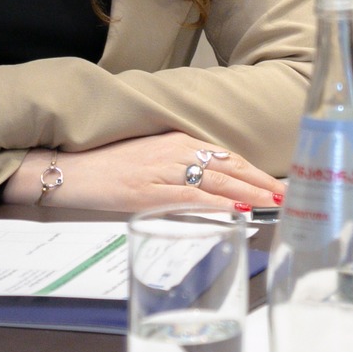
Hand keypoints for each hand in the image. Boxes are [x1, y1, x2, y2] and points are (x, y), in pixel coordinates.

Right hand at [6, 133, 284, 212]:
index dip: (253, 171)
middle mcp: (175, 152)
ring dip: (247, 194)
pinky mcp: (148, 193)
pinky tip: (236, 210)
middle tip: (285, 196)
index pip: (226, 156)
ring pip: (216, 183)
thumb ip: (180, 166)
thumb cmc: (108, 164)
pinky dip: (217, 204)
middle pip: (228, 168)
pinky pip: (191, 198)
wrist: (67, 168)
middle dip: (259, 183)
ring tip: (271, 205)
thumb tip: (211, 184)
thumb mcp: (150, 157)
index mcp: (177, 141)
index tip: (275, 183)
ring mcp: (163, 171)